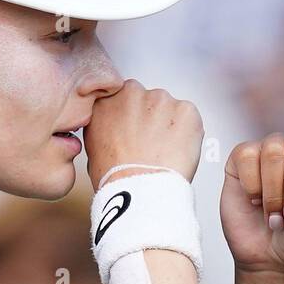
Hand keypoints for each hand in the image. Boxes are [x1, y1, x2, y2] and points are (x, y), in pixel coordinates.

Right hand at [85, 78, 203, 188]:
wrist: (139, 189)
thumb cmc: (116, 177)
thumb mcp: (93, 148)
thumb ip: (105, 127)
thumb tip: (115, 131)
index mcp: (108, 100)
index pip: (125, 99)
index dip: (134, 118)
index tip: (137, 132)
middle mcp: (133, 93)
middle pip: (149, 102)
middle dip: (153, 120)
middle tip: (152, 147)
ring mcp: (161, 99)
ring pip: (170, 110)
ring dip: (170, 127)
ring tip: (165, 153)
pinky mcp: (185, 110)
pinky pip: (190, 119)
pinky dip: (189, 134)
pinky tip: (178, 153)